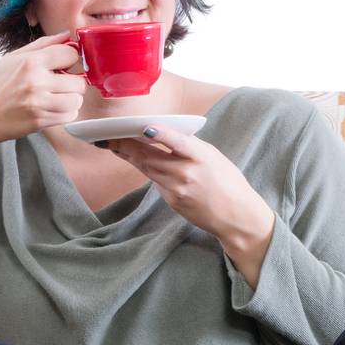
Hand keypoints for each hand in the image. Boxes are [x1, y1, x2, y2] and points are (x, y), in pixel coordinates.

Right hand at [0, 31, 86, 145]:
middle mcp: (36, 82)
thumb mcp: (13, 58)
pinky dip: (65, 113)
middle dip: (72, 83)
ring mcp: (39, 103)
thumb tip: (66, 36)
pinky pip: (69, 116)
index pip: (71, 54)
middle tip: (60, 85)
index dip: (70, 60)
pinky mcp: (40, 121)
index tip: (63, 66)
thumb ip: (42, 45)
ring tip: (56, 98)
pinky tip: (52, 109)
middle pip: (78, 82)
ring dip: (70, 100)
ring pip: (76, 101)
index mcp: (31, 62)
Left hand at [101, 124, 272, 243]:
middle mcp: (187, 174)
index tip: (144, 127)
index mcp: (201, 157)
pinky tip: (136, 159)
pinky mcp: (172, 201)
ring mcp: (177, 190)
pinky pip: (155, 182)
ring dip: (128, 155)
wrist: (236, 216)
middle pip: (150, 156)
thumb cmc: (228, 182)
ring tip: (112, 144)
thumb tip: (163, 135)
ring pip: (147, 168)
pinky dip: (147, 169)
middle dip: (126, 145)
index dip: (160, 134)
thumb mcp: (214, 157)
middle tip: (107, 135)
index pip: (177, 143)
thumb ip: (190, 146)